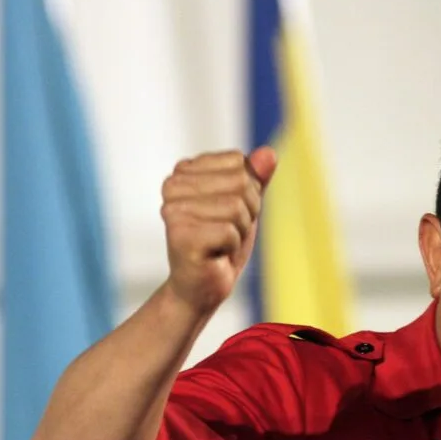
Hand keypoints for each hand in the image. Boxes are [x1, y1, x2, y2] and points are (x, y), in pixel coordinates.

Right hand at [160, 147, 276, 314]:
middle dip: (247, 211)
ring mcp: (173, 210)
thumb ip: (256, 177)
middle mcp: (172, 185)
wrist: (202, 286)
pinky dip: (231, 247)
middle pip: (240, 182)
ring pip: (236, 207)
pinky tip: (214, 255)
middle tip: (226, 232)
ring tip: (220, 244)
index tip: (229, 213)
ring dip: (239, 231)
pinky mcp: (180, 235)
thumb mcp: (245, 204)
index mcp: (184, 171)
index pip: (239, 162)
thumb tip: (269, 153)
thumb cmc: (221, 244)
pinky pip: (230, 231)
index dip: (248, 191)